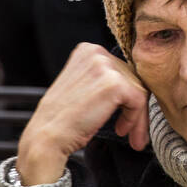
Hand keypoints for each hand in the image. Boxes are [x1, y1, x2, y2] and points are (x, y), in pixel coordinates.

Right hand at [17, 43, 150, 184]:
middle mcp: (96, 52)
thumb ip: (103, 79)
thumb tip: (134, 86)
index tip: (124, 115)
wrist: (47, 136)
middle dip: (134, 108)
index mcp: (88, 51)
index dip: (126, 96)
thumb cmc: (63, 118)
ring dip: (137, 117)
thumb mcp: (83, 87)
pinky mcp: (114, 83)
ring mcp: (105, 66)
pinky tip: (122, 130)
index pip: (122, 71)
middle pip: (133, 80)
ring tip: (129, 134)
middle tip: (130, 130)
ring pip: (139, 91)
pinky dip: (136, 119)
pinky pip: (140, 101)